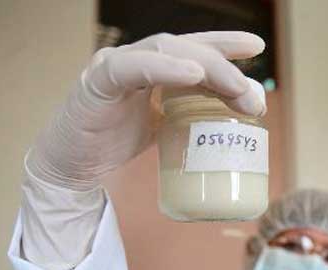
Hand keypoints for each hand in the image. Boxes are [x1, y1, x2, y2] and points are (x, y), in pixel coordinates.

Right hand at [28, 31, 265, 190]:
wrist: (70, 166)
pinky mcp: (96, 83)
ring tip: (236, 87)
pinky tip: (192, 74)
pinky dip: (163, 68)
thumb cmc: (115, 141)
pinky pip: (130, 68)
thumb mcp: (163, 126)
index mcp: (152, 68)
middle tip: (253, 95)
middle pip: (186, 47)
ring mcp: (114, 66)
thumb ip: (190, 115)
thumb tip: (234, 121)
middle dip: (225, 67)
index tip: (256, 48)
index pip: (192, 49)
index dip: (224, 45)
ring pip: (164, 50)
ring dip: (206, 67)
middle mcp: (135, 60)